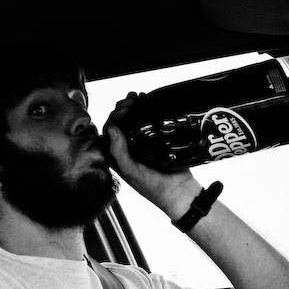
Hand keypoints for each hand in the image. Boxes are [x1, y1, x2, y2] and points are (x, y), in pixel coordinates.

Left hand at [103, 93, 202, 219]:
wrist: (180, 192)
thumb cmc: (153, 186)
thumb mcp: (132, 171)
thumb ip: (119, 152)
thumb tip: (111, 129)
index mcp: (116, 156)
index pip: (108, 131)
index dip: (113, 117)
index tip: (124, 109)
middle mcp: (126, 148)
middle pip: (118, 123)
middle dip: (121, 109)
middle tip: (131, 100)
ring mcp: (140, 143)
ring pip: (131, 120)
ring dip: (131, 107)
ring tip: (136, 96)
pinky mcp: (154, 140)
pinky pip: (147, 122)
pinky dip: (144, 110)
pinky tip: (145, 100)